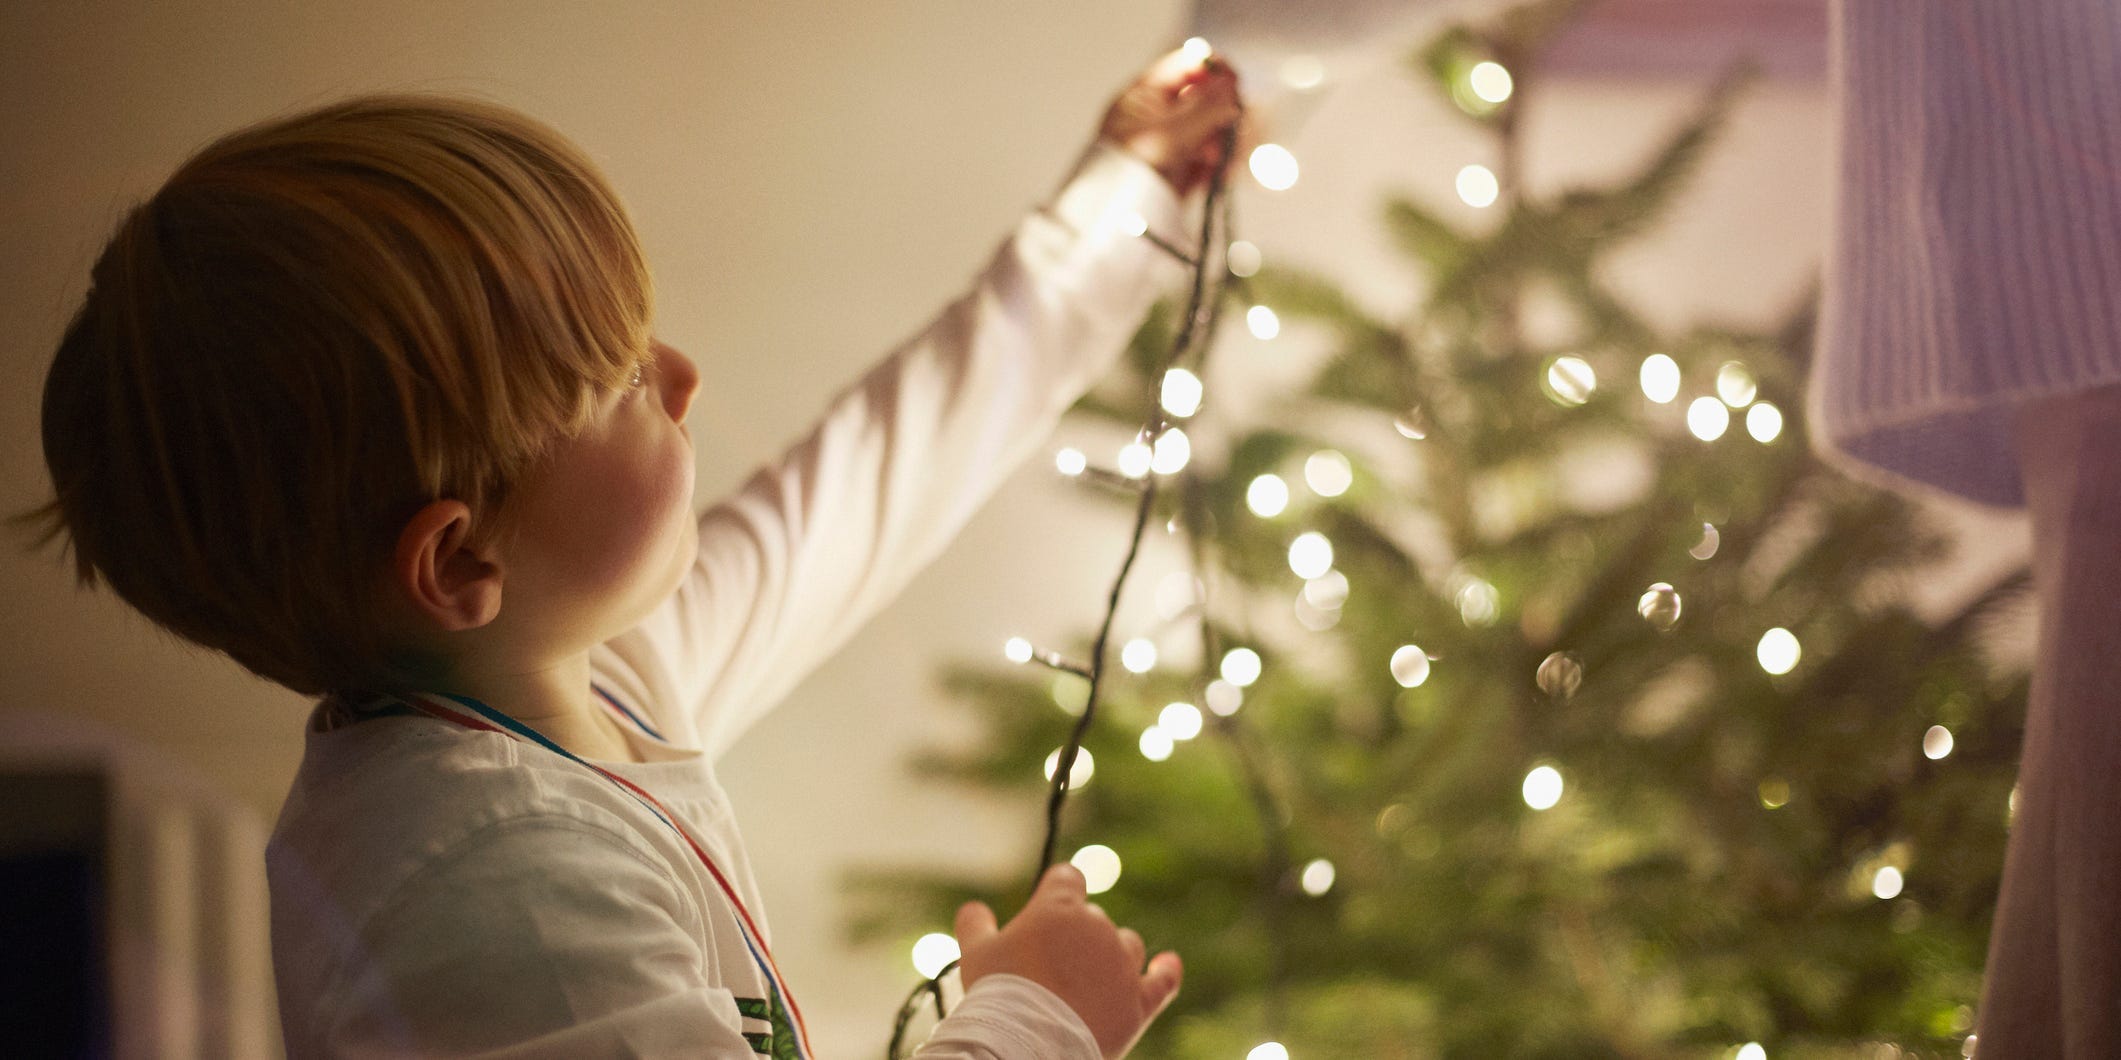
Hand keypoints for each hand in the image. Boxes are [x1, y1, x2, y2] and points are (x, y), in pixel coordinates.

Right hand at [955, 864, 1183, 1058]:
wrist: (1027, 1046)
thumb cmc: (998, 995)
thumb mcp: (975, 954)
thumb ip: (975, 925)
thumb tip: (973, 909)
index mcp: (1059, 907)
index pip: (1067, 878)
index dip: (1058, 892)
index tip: (1049, 908)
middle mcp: (1098, 927)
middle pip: (1093, 918)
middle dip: (1076, 938)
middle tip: (1049, 970)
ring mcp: (1122, 964)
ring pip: (1126, 945)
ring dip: (1110, 958)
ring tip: (1083, 987)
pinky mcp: (1139, 1001)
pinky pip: (1162, 980)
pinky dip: (1166, 971)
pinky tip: (1169, 965)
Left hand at [1098, 43, 1246, 197]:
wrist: (1111, 226)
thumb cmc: (1129, 173)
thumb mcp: (1167, 135)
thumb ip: (1203, 108)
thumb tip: (1232, 83)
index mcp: (1145, 96)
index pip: (1187, 67)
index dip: (1215, 71)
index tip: (1236, 84)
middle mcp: (1159, 115)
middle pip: (1207, 97)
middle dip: (1225, 111)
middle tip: (1235, 126)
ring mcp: (1173, 143)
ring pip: (1215, 128)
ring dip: (1226, 140)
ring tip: (1224, 160)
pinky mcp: (1183, 172)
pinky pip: (1213, 157)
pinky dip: (1223, 163)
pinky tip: (1224, 174)